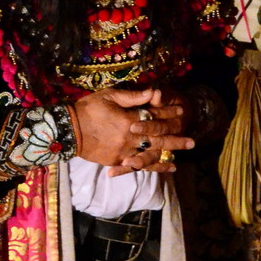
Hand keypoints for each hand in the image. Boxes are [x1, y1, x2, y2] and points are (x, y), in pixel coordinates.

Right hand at [72, 87, 193, 174]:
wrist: (68, 130)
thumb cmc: (88, 109)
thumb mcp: (110, 96)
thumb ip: (134, 97)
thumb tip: (154, 92)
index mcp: (130, 120)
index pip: (155, 116)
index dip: (169, 113)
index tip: (182, 112)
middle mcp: (131, 138)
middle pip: (158, 139)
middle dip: (176, 140)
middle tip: (192, 142)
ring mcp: (124, 152)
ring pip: (151, 155)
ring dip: (167, 156)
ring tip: (180, 159)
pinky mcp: (117, 160)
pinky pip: (139, 166)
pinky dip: (153, 168)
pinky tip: (165, 168)